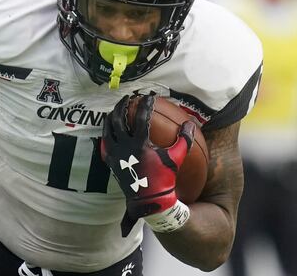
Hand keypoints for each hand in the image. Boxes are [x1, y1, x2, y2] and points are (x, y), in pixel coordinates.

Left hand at [101, 94, 193, 234]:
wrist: (149, 199)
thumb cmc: (164, 178)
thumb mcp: (176, 158)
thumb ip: (184, 140)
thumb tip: (191, 123)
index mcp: (140, 145)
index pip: (142, 118)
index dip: (146, 105)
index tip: (149, 97)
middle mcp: (124, 147)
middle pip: (118, 119)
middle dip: (122, 106)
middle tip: (128, 98)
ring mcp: (115, 154)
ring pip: (108, 129)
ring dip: (112, 116)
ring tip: (117, 108)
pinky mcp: (110, 160)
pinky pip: (105, 142)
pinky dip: (107, 132)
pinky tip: (110, 127)